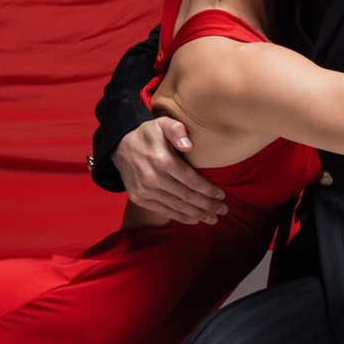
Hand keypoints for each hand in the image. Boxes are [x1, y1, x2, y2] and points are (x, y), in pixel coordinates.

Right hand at [112, 117, 226, 226]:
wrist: (120, 145)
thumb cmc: (148, 134)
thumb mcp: (162, 123)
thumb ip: (176, 130)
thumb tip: (188, 145)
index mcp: (162, 160)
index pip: (191, 180)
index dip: (208, 190)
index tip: (222, 195)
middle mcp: (153, 178)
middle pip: (187, 197)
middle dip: (208, 205)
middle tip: (223, 210)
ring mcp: (145, 190)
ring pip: (177, 207)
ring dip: (198, 215)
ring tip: (213, 218)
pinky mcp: (139, 198)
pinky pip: (164, 210)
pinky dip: (181, 217)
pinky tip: (195, 219)